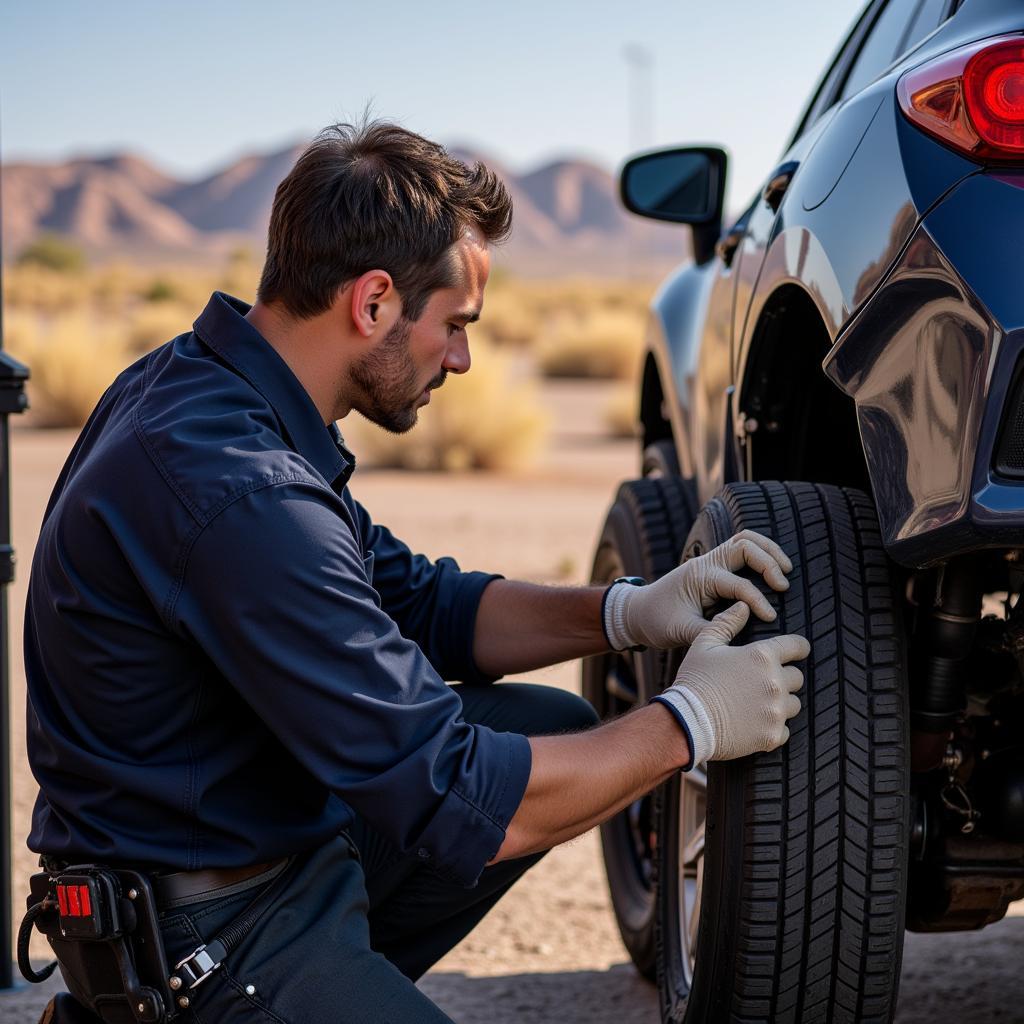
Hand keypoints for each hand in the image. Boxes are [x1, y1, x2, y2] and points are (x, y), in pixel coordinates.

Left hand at [604, 529, 793, 650]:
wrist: (637, 612)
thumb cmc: (656, 622)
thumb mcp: (681, 632)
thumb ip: (712, 632)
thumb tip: (742, 637)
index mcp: (699, 577)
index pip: (738, 584)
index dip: (757, 600)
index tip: (771, 618)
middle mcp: (706, 564)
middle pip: (745, 546)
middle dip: (768, 562)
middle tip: (784, 585)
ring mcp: (710, 562)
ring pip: (745, 540)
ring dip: (768, 551)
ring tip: (786, 570)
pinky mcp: (714, 567)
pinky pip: (741, 550)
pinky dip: (760, 553)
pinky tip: (773, 569)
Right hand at [652, 602, 809, 765]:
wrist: (687, 722)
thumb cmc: (695, 680)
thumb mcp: (704, 644)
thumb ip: (727, 623)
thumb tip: (743, 606)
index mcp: (762, 656)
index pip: (797, 646)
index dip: (798, 647)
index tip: (795, 651)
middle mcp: (775, 682)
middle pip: (797, 677)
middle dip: (783, 677)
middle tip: (761, 681)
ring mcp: (776, 711)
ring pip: (793, 704)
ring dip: (780, 702)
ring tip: (756, 703)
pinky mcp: (773, 735)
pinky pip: (784, 729)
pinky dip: (772, 727)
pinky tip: (753, 723)